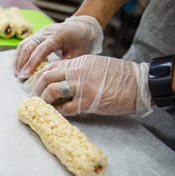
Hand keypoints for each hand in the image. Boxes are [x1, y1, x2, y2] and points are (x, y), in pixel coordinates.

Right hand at [14, 16, 103, 79]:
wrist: (82, 26)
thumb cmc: (82, 42)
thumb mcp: (78, 55)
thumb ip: (64, 65)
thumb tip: (50, 79)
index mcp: (58, 36)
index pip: (42, 49)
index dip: (33, 63)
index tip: (27, 76)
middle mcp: (46, 32)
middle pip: (28, 46)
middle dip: (22, 63)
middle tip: (20, 78)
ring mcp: (39, 32)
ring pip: (23, 45)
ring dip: (18, 60)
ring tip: (17, 74)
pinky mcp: (36, 35)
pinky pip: (23, 45)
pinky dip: (19, 56)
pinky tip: (18, 67)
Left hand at [26, 55, 151, 115]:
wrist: (139, 84)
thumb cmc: (120, 76)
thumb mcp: (96, 65)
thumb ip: (78, 70)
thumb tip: (62, 79)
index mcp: (79, 62)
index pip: (51, 66)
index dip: (39, 76)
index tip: (35, 85)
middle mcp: (77, 72)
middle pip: (46, 77)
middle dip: (37, 89)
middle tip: (36, 97)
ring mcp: (82, 86)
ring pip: (53, 91)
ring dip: (46, 100)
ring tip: (46, 106)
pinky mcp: (89, 101)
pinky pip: (67, 108)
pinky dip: (60, 112)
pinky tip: (60, 113)